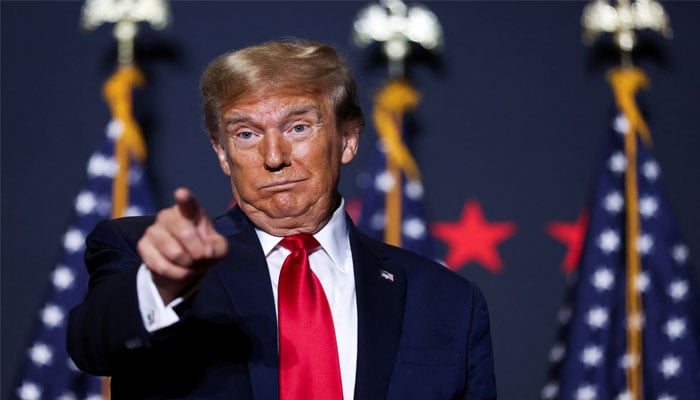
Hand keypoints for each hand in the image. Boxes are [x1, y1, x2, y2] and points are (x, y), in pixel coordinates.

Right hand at [137, 188, 228, 303]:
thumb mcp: (218, 248)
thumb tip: (207, 252)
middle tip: (201, 256)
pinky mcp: (143, 246)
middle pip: (184, 232)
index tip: (181, 193)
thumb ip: (217, 247)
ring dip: (187, 264)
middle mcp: (168, 215)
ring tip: (190, 263)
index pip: (187, 202)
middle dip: (198, 251)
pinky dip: (176, 273)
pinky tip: (180, 270)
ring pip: (174, 252)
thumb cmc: (204, 249)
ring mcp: (153, 230)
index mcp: (189, 211)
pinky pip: (162, 265)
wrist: (184, 265)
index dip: (184, 198)